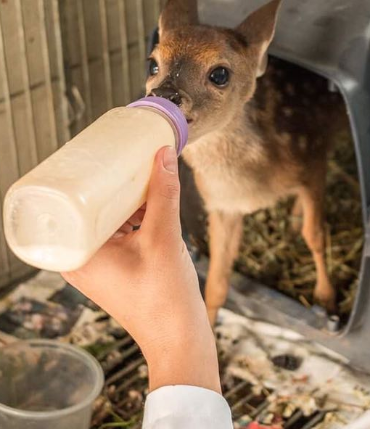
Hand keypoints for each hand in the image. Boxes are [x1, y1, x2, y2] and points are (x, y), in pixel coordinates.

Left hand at [62, 146, 220, 393]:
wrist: (180, 337)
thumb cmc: (165, 297)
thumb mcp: (164, 237)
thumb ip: (164, 194)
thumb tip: (163, 154)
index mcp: (79, 255)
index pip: (69, 204)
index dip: (82, 177)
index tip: (97, 153)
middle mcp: (82, 261)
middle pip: (88, 210)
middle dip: (108, 184)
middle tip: (123, 157)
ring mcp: (99, 267)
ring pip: (106, 220)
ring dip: (124, 200)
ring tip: (140, 173)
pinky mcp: (116, 270)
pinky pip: (118, 233)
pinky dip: (132, 217)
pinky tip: (149, 201)